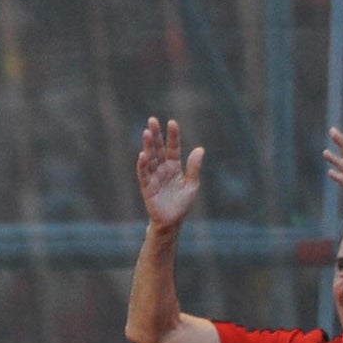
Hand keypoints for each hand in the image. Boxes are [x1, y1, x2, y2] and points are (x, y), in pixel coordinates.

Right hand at [136, 116, 203, 231]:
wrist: (172, 222)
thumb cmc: (182, 204)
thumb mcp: (192, 185)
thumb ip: (194, 168)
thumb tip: (200, 149)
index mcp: (174, 167)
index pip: (172, 148)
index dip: (172, 136)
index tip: (172, 123)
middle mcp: (162, 169)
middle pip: (158, 149)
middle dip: (155, 135)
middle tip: (152, 120)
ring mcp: (154, 177)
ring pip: (150, 158)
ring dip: (148, 145)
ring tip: (146, 132)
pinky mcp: (147, 187)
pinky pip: (144, 174)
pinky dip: (143, 165)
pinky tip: (143, 154)